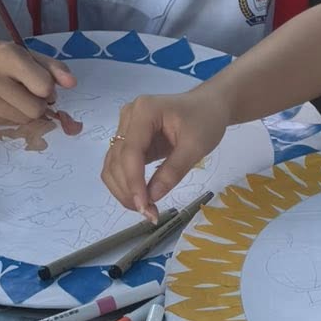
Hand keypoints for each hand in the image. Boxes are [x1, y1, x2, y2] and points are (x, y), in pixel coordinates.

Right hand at [0, 39, 75, 124]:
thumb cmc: (2, 56)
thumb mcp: (28, 54)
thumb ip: (54, 68)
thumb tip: (72, 83)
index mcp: (7, 56)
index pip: (43, 86)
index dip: (48, 88)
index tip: (43, 83)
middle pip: (34, 110)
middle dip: (39, 104)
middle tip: (31, 94)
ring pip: (22, 120)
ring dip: (26, 112)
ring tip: (16, 96)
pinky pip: (8, 124)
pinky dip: (12, 115)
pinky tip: (3, 101)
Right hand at [101, 85, 231, 216]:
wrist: (208, 106)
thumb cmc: (206, 120)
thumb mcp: (196, 146)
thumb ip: (173, 171)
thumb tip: (151, 197)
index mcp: (144, 111)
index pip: (130, 152)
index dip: (133, 182)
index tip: (144, 207)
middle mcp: (128, 117)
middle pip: (116, 160)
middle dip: (128, 191)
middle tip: (149, 214)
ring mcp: (125, 128)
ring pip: (112, 166)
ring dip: (123, 191)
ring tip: (146, 209)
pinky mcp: (128, 141)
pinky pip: (119, 166)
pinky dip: (126, 185)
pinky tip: (141, 198)